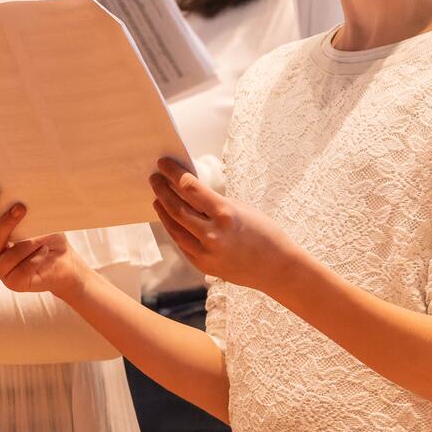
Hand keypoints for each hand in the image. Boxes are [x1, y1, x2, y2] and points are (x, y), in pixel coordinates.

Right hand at [0, 187, 87, 298]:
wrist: (66, 262)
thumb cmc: (50, 237)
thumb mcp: (40, 219)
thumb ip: (29, 208)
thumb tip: (29, 190)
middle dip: (4, 223)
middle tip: (20, 207)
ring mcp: (3, 269)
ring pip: (3, 259)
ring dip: (23, 246)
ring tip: (40, 240)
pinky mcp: (14, 283)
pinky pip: (18, 273)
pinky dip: (33, 260)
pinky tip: (45, 252)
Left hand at [150, 157, 297, 294]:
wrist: (277, 267)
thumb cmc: (264, 231)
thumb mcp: (240, 208)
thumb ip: (213, 201)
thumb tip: (189, 190)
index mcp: (224, 213)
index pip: (189, 188)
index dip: (173, 173)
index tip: (163, 164)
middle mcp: (212, 233)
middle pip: (176, 208)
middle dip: (162, 190)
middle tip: (154, 178)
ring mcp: (206, 253)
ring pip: (174, 228)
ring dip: (163, 211)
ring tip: (157, 197)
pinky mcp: (204, 265)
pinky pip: (182, 244)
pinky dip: (174, 229)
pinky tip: (169, 218)